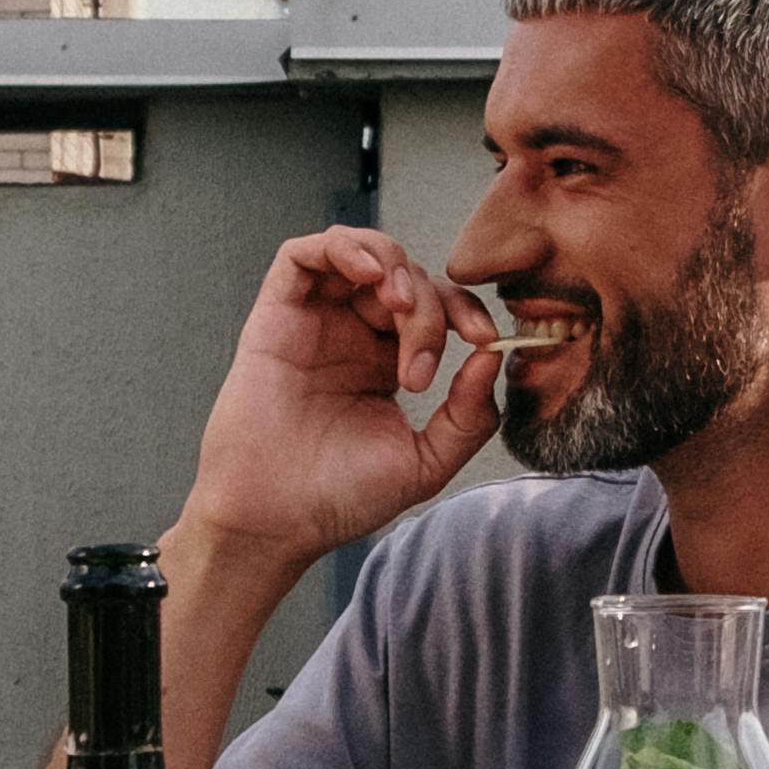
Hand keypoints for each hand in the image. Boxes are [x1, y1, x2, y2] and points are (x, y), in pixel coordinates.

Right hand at [178, 230, 499, 580]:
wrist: (276, 520)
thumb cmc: (339, 498)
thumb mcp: (426, 462)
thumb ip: (469, 415)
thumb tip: (493, 356)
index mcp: (387, 362)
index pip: (437, 308)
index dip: (466, 311)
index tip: (484, 339)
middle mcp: (352, 335)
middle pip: (407, 279)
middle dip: (430, 309)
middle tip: (419, 369)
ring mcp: (314, 322)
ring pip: (361, 253)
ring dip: (392, 264)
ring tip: (399, 304)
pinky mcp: (275, 316)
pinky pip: (302, 255)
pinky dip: (342, 248)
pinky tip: (368, 275)